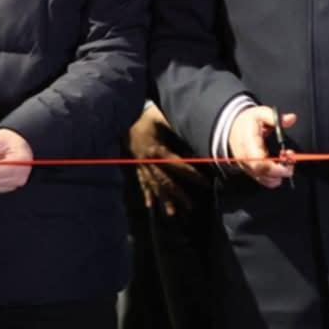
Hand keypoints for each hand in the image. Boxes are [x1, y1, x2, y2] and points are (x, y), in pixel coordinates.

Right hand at [130, 104, 201, 218]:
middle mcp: (149, 161)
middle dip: (178, 194)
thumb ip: (175, 127)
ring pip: (153, 185)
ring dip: (162, 199)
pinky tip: (149, 204)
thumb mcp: (161, 118)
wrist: (123, 116)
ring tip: (172, 213)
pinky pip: (141, 181)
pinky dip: (146, 192)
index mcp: (157, 151)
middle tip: (191, 207)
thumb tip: (194, 135)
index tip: (205, 182)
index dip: (192, 174)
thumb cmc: (145, 116)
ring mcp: (141, 165)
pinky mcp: (136, 165)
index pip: (178, 166)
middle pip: (165, 181)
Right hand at [226, 106, 295, 188]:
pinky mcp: (251, 171)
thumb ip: (275, 117)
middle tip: (290, 156)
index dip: (276, 165)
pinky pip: (265, 180)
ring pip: (266, 181)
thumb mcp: (260, 113)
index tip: (287, 155)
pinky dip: (275, 176)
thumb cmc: (247, 121)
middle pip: (264, 174)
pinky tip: (279, 164)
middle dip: (282, 169)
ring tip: (284, 159)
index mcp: (247, 144)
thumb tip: (291, 118)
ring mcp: (248, 167)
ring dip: (280, 174)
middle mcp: (246, 159)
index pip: (259, 163)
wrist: (232, 128)